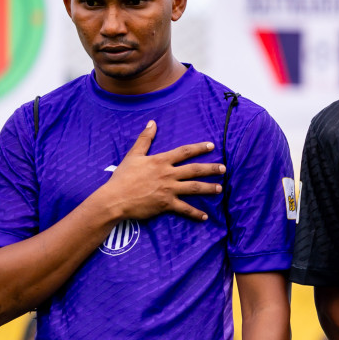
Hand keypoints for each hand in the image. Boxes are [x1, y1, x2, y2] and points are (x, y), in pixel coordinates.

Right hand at [101, 121, 224, 222]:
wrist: (114, 198)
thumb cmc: (122, 177)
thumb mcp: (133, 155)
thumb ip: (145, 139)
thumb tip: (152, 123)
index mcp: (161, 161)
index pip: (184, 152)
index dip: (199, 148)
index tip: (212, 146)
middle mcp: (168, 174)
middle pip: (194, 170)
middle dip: (211, 169)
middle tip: (224, 168)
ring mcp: (168, 190)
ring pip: (194, 188)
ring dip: (208, 188)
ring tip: (220, 188)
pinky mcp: (166, 204)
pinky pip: (184, 209)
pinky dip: (195, 213)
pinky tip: (205, 216)